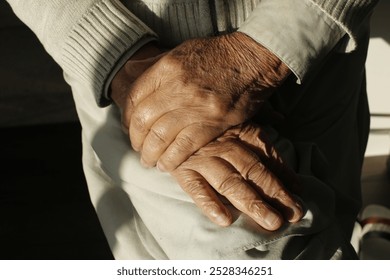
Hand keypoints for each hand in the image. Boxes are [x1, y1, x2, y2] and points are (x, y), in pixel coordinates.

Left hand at [119, 32, 289, 171]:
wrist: (253, 58)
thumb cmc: (217, 54)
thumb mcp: (182, 50)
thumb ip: (156, 65)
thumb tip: (130, 74)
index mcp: (167, 67)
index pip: (134, 97)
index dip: (127, 118)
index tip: (129, 128)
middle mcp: (178, 86)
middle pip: (144, 120)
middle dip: (136, 139)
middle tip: (138, 149)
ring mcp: (196, 105)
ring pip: (161, 136)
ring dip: (151, 153)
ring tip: (149, 161)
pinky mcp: (214, 122)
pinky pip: (185, 146)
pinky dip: (172, 159)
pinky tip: (166, 166)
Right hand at [171, 123, 302, 230]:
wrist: (165, 111)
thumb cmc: (203, 113)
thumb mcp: (232, 108)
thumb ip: (258, 113)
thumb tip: (281, 117)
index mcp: (238, 129)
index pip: (266, 153)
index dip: (284, 173)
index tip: (299, 191)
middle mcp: (223, 144)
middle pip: (252, 170)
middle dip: (275, 192)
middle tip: (294, 213)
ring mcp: (202, 158)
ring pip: (230, 182)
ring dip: (251, 202)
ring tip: (271, 221)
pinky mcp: (181, 169)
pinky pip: (195, 188)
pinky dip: (209, 204)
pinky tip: (225, 219)